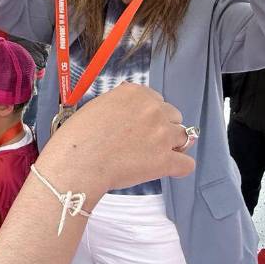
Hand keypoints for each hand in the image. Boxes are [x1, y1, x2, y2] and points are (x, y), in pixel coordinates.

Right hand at [37, 83, 194, 198]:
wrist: (77, 162)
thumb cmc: (79, 137)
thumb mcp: (98, 105)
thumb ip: (120, 103)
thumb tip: (130, 108)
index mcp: (137, 93)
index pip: (157, 101)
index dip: (150, 115)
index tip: (140, 126)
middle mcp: (153, 109)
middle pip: (173, 117)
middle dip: (162, 128)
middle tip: (144, 143)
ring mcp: (162, 134)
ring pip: (183, 138)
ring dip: (172, 146)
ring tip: (153, 156)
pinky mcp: (165, 160)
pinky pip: (186, 164)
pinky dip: (179, 168)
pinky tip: (169, 170)